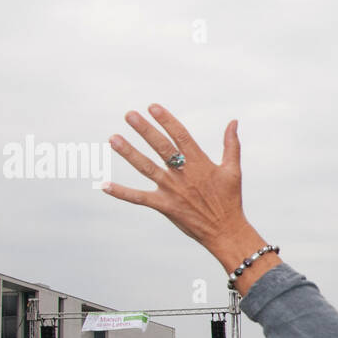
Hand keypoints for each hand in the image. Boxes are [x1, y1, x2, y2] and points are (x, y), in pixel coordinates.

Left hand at [104, 106, 278, 288]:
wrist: (225, 231)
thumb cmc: (230, 200)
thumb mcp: (233, 170)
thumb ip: (231, 144)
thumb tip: (233, 122)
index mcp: (200, 163)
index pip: (181, 136)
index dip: (166, 121)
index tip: (152, 107)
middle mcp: (183, 174)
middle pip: (161, 147)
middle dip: (145, 130)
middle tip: (129, 115)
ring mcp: (172, 190)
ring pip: (146, 168)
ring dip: (129, 153)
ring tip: (113, 138)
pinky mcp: (164, 206)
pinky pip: (139, 198)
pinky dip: (121, 192)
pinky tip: (104, 185)